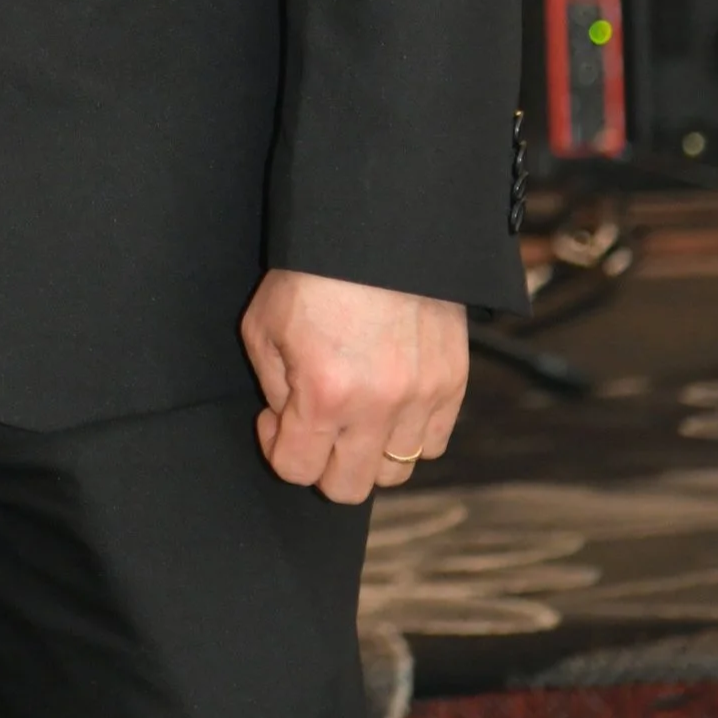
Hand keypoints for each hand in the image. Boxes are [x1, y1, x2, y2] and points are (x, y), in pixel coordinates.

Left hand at [241, 269, 467, 505]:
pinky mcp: (453, 385)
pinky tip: (389, 401)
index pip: (297, 470)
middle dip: (322, 462)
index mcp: (325, 394)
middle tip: (315, 423)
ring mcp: (422, 399)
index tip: (276, 419)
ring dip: (368, 452)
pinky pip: (433, 444)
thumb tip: (289, 423)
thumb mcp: (263, 327)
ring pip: (395, 472)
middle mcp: (378, 407)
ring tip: (355, 412)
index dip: (277, 449)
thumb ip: (274, 388)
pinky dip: (409, 435)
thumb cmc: (310, 274)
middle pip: (348, 487)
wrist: (376, 230)